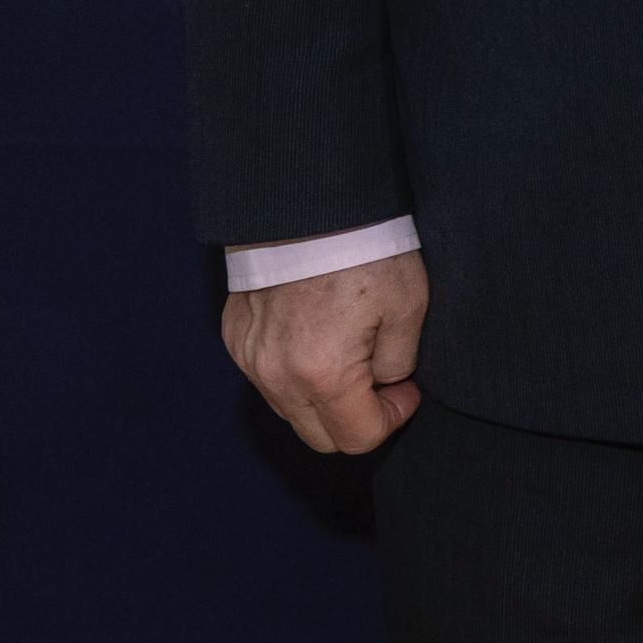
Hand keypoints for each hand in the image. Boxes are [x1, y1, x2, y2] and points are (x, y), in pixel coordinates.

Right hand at [221, 250, 427, 454]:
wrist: (307, 203)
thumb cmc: (365, 251)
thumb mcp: (407, 306)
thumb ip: (399, 363)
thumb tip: (388, 386)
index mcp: (322, 375)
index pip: (357, 439)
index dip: (391, 419)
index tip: (406, 389)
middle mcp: (275, 377)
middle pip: (319, 436)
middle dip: (356, 418)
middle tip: (381, 377)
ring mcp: (248, 358)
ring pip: (290, 410)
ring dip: (323, 398)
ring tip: (349, 352)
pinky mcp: (234, 337)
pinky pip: (266, 377)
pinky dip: (293, 372)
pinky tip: (315, 336)